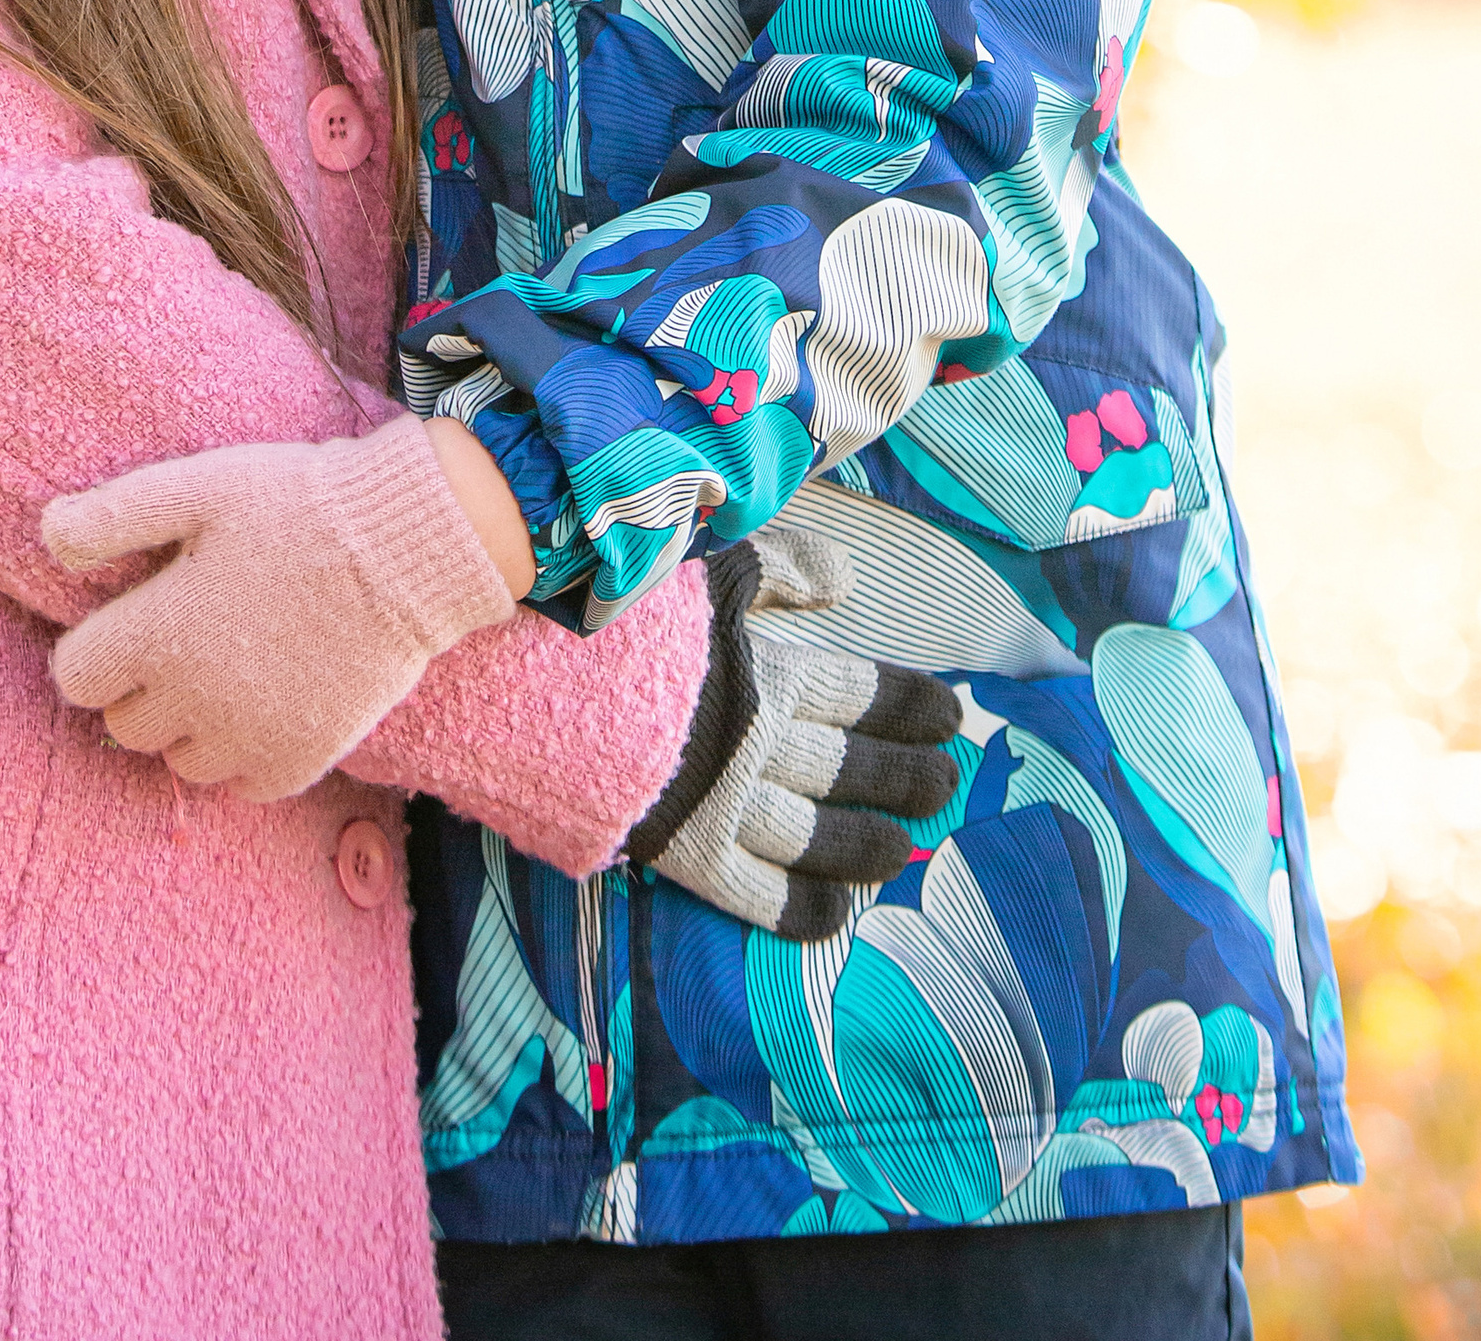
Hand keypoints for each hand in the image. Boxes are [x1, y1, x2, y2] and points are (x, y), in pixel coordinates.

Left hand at [42, 417, 515, 803]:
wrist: (409, 545)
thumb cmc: (297, 504)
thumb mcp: (198, 485)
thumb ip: (112, 515)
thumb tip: (46, 535)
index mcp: (159, 633)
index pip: (75, 677)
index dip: (95, 645)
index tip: (131, 617)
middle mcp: (195, 700)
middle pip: (124, 724)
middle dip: (139, 684)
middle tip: (185, 633)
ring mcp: (249, 738)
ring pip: (179, 760)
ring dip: (188, 723)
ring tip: (227, 664)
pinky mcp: (301, 758)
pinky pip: (240, 785)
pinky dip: (241, 752)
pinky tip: (264, 699)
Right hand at [628, 527, 960, 940]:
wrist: (528, 689)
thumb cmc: (609, 623)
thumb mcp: (698, 571)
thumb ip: (776, 569)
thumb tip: (849, 579)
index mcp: (765, 674)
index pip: (858, 693)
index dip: (909, 705)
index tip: (952, 716)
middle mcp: (759, 745)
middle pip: (851, 766)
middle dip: (906, 776)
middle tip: (947, 786)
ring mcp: (727, 806)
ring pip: (818, 836)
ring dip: (868, 844)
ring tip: (903, 849)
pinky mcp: (686, 854)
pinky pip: (759, 894)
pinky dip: (800, 908)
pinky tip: (834, 912)